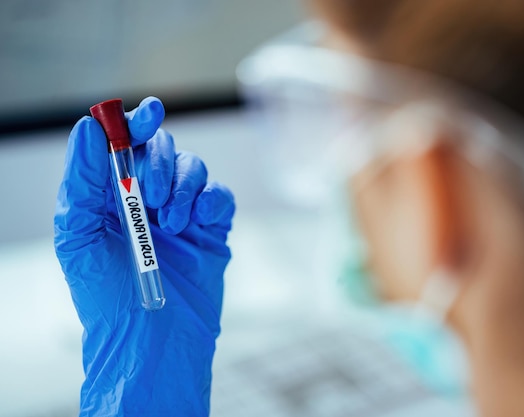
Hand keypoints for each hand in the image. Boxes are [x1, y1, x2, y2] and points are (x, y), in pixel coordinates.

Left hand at [54, 97, 233, 415]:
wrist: (152, 340)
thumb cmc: (107, 295)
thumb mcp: (80, 234)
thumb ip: (83, 178)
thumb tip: (91, 126)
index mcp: (111, 195)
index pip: (125, 142)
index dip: (137, 122)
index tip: (149, 115)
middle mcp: (147, 198)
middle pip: (164, 148)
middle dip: (161, 164)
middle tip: (155, 198)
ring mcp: (182, 213)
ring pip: (195, 168)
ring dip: (186, 188)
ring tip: (174, 225)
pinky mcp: (212, 229)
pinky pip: (221, 196)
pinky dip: (213, 201)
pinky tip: (201, 223)